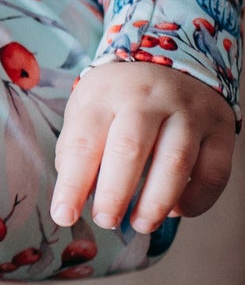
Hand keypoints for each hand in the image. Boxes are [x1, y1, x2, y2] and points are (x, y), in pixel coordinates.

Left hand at [51, 61, 236, 230]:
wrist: (174, 60)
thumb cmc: (118, 98)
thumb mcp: (87, 109)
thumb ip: (77, 150)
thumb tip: (78, 198)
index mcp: (105, 94)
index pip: (83, 143)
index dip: (72, 185)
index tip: (64, 216)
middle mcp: (149, 98)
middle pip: (130, 149)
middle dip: (115, 194)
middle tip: (106, 221)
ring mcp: (189, 111)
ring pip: (175, 163)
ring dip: (156, 203)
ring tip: (140, 225)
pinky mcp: (221, 127)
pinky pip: (214, 172)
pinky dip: (195, 200)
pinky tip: (176, 211)